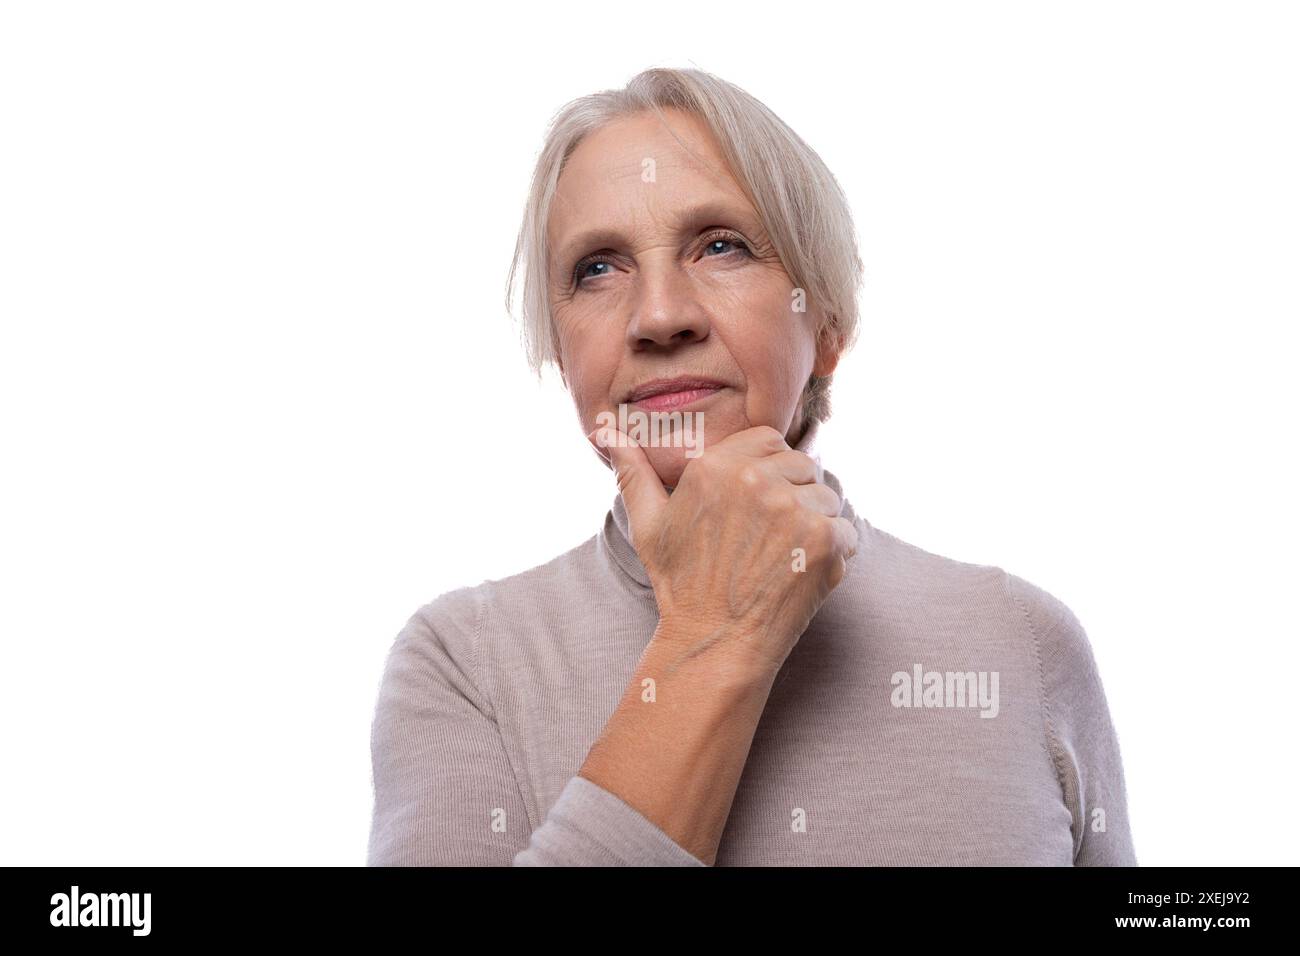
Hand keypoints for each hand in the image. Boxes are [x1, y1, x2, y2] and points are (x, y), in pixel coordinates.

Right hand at [591, 424, 857, 672]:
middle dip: (797, 496)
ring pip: (828, 497)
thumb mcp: (649, 525)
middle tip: (774, 541)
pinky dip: (835, 555)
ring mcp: (792, 508)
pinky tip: (802, 576)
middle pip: (804, 465)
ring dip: (817, 525)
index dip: (771, 470)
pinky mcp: (823, 539)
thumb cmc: (681, 585)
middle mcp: (754, 479)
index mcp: (714, 466)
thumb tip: (608, 432)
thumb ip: (634, 472)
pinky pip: (847, 531)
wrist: (713, 644)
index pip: (770, 440)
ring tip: (785, 559)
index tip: (762, 505)